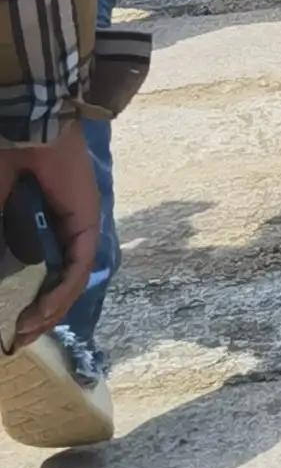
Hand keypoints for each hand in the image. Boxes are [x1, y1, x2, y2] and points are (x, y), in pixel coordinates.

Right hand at [1, 124, 99, 342]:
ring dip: (48, 312)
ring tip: (25, 332)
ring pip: (70, 282)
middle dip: (39, 316)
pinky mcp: (87, 224)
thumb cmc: (5, 161)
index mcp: (44, 225)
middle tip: (17, 340)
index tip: (9, 327)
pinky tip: (41, 312)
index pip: (42, 274)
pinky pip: (78, 268)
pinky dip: (60, 293)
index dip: (28, 302)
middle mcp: (66, 230)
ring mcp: (80, 227)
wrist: (25, 127)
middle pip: (59, 284)